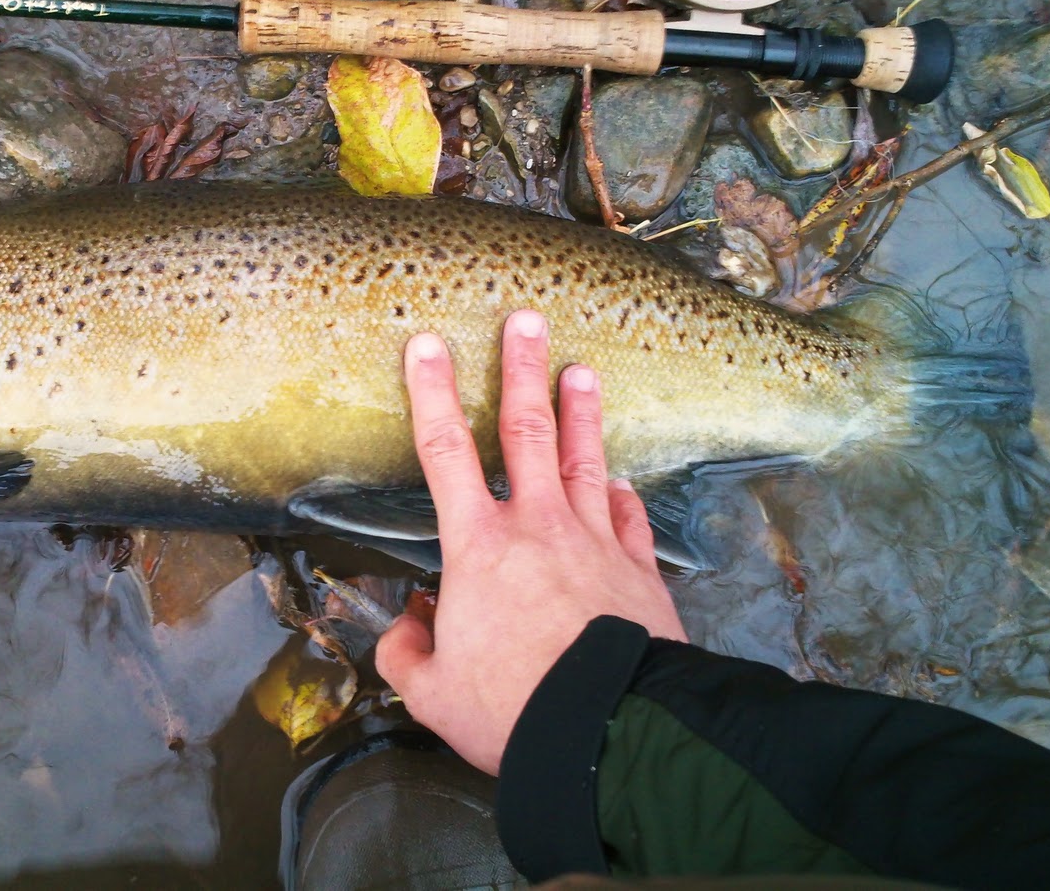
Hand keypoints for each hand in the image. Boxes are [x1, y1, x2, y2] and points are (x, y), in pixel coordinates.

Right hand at [377, 310, 686, 775]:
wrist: (606, 730)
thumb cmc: (511, 709)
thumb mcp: (433, 693)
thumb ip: (409, 653)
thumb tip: (411, 626)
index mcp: (478, 546)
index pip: (445, 452)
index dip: (431, 393)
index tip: (426, 345)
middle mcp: (538, 526)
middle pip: (527, 430)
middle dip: (522, 369)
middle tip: (526, 319)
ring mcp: (595, 542)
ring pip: (586, 460)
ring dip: (582, 412)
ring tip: (583, 370)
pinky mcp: (640, 571)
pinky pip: (629, 519)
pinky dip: (621, 496)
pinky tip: (618, 483)